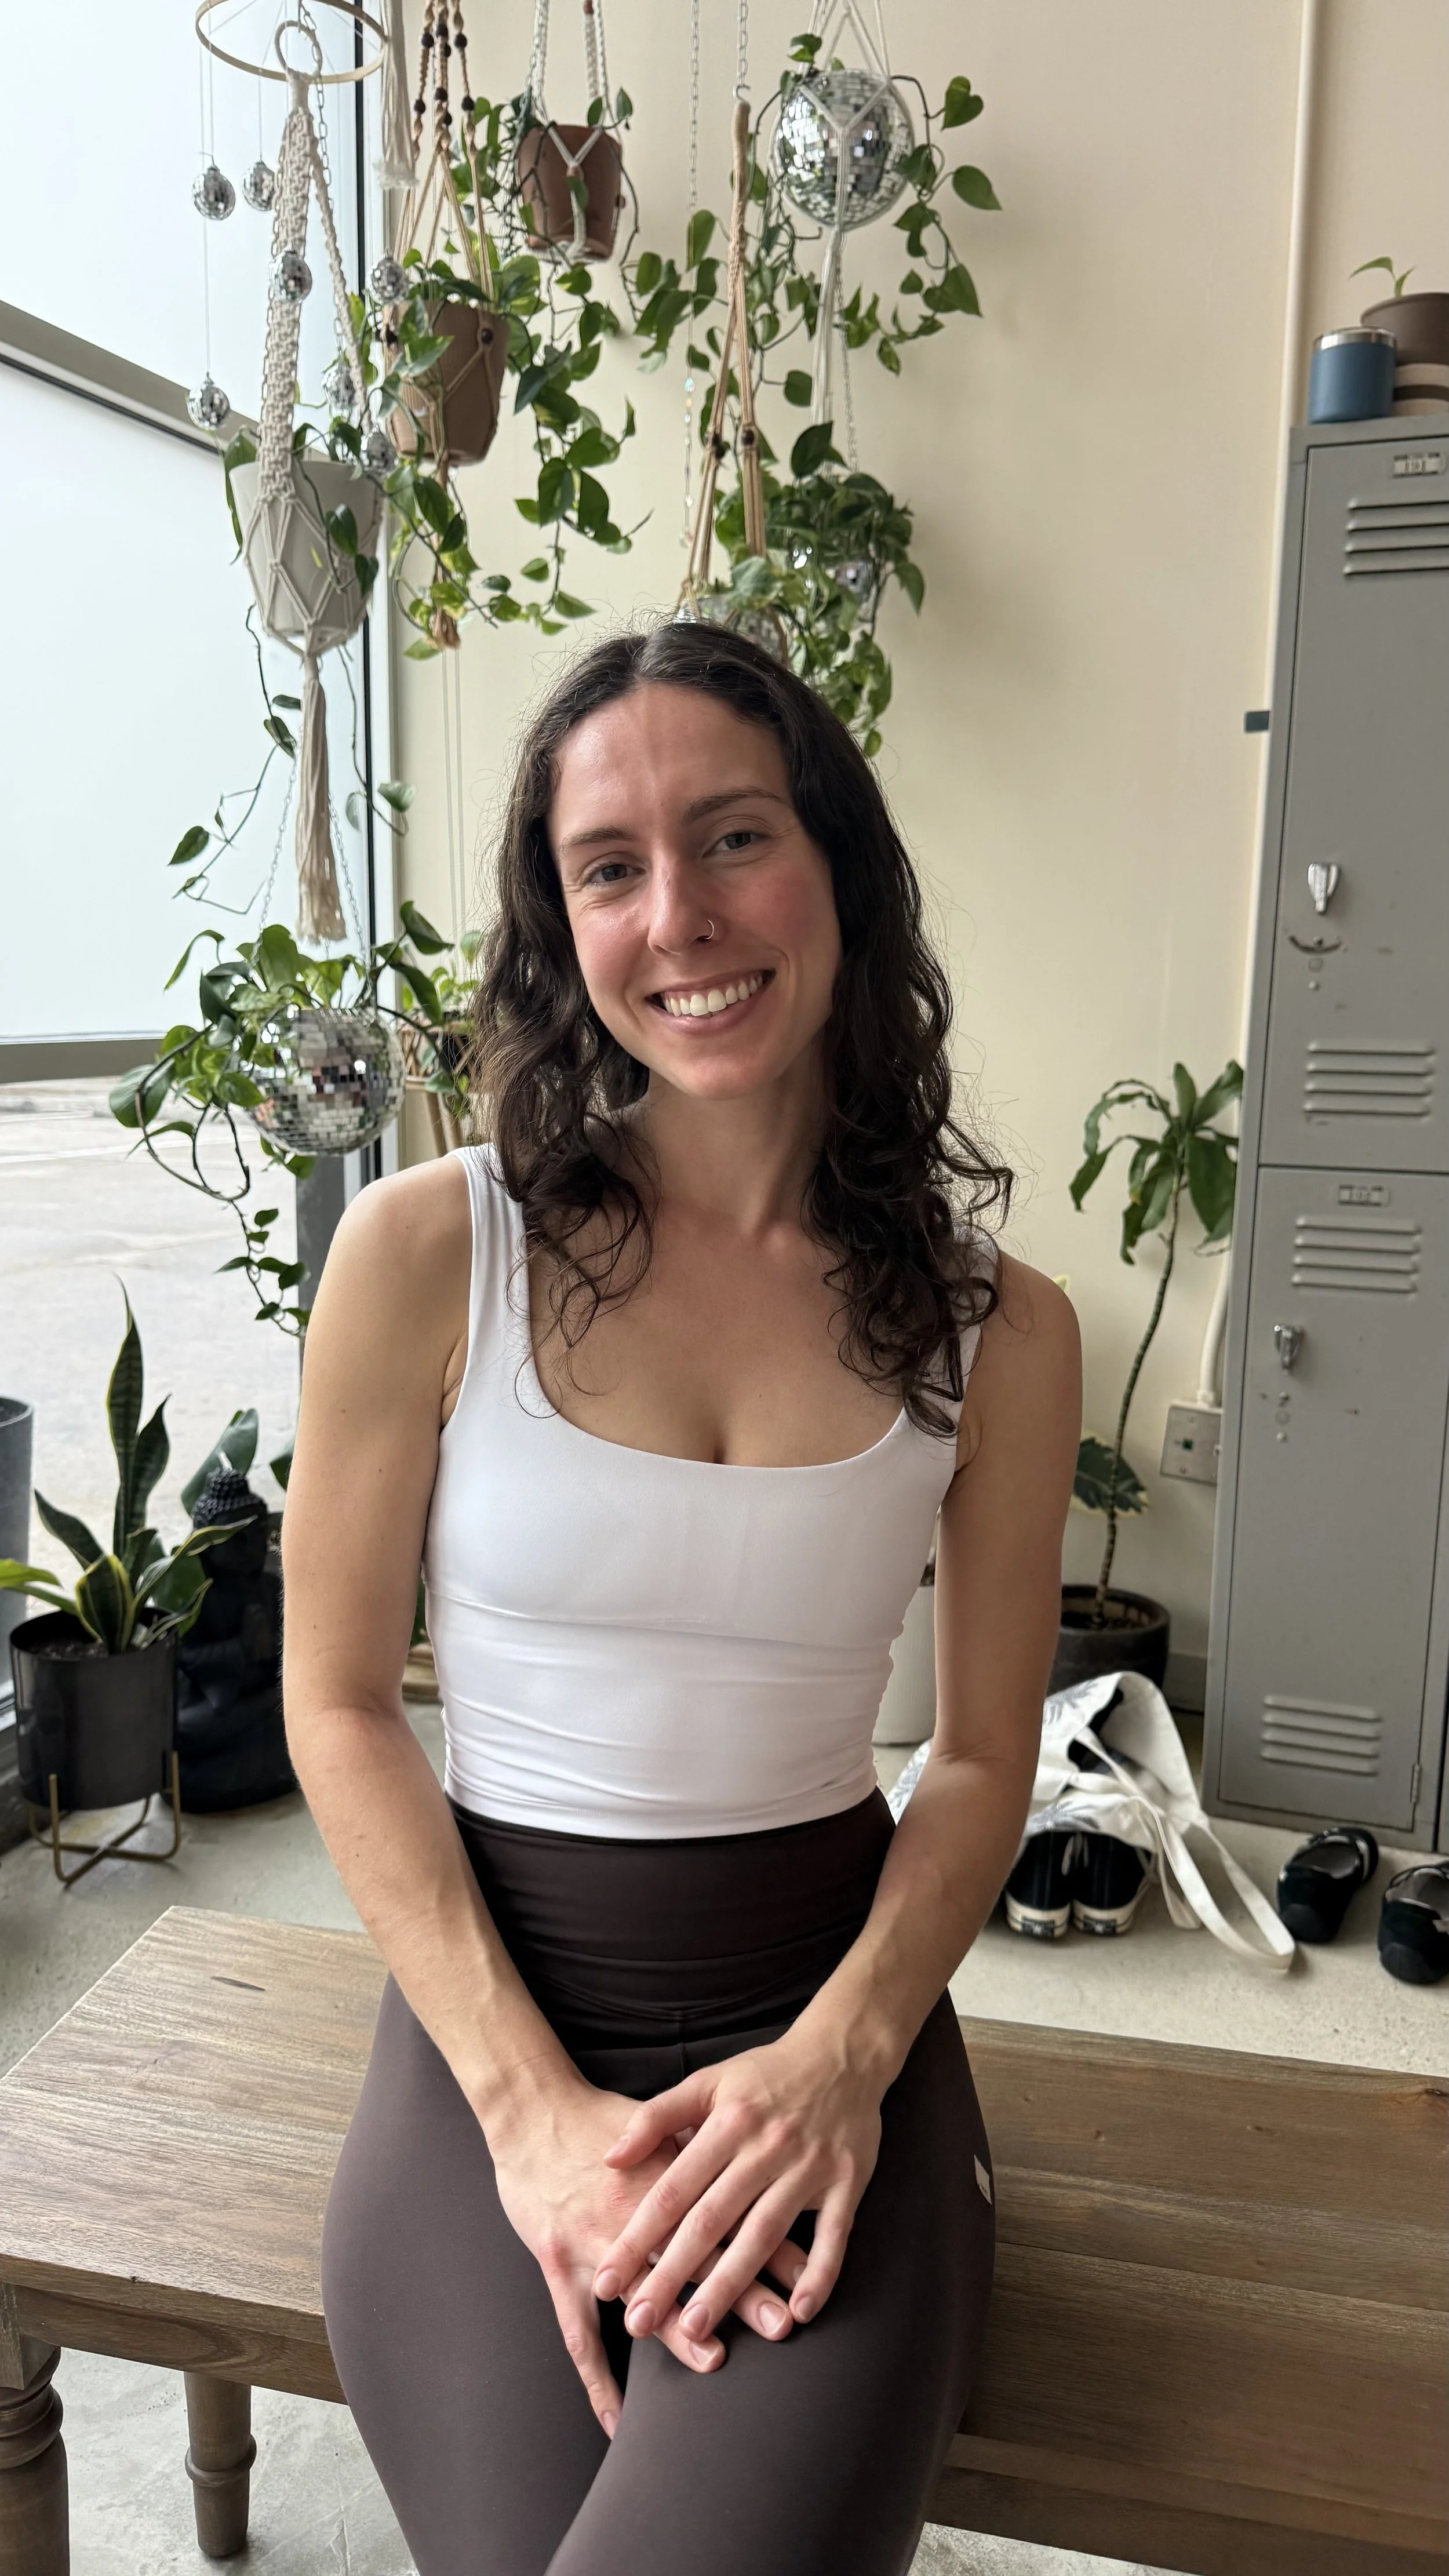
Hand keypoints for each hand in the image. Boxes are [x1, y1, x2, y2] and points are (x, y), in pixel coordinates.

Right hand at [488, 2074, 805, 2435]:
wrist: (531, 2112)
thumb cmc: (597, 2115)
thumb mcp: (657, 2119)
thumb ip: (700, 2143)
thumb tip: (747, 2151)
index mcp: (666, 2173)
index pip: (727, 2214)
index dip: (766, 2243)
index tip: (805, 2273)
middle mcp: (633, 2213)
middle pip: (694, 2256)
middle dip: (740, 2290)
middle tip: (781, 2323)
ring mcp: (593, 2244)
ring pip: (642, 2292)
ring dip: (679, 2328)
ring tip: (714, 2358)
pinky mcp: (559, 2265)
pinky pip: (578, 2333)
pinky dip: (597, 2379)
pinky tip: (616, 2420)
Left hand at [589, 2023, 883, 2346]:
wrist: (843, 2053)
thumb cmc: (765, 2075)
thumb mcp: (708, 2081)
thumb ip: (656, 2118)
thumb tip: (609, 2158)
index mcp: (728, 2123)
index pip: (673, 2189)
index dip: (638, 2236)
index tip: (607, 2279)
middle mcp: (766, 2147)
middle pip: (712, 2220)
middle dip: (672, 2275)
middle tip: (638, 2322)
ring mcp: (809, 2167)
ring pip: (764, 2234)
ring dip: (730, 2284)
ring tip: (696, 2328)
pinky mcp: (848, 2181)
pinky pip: (834, 2235)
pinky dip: (819, 2274)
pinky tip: (800, 2312)